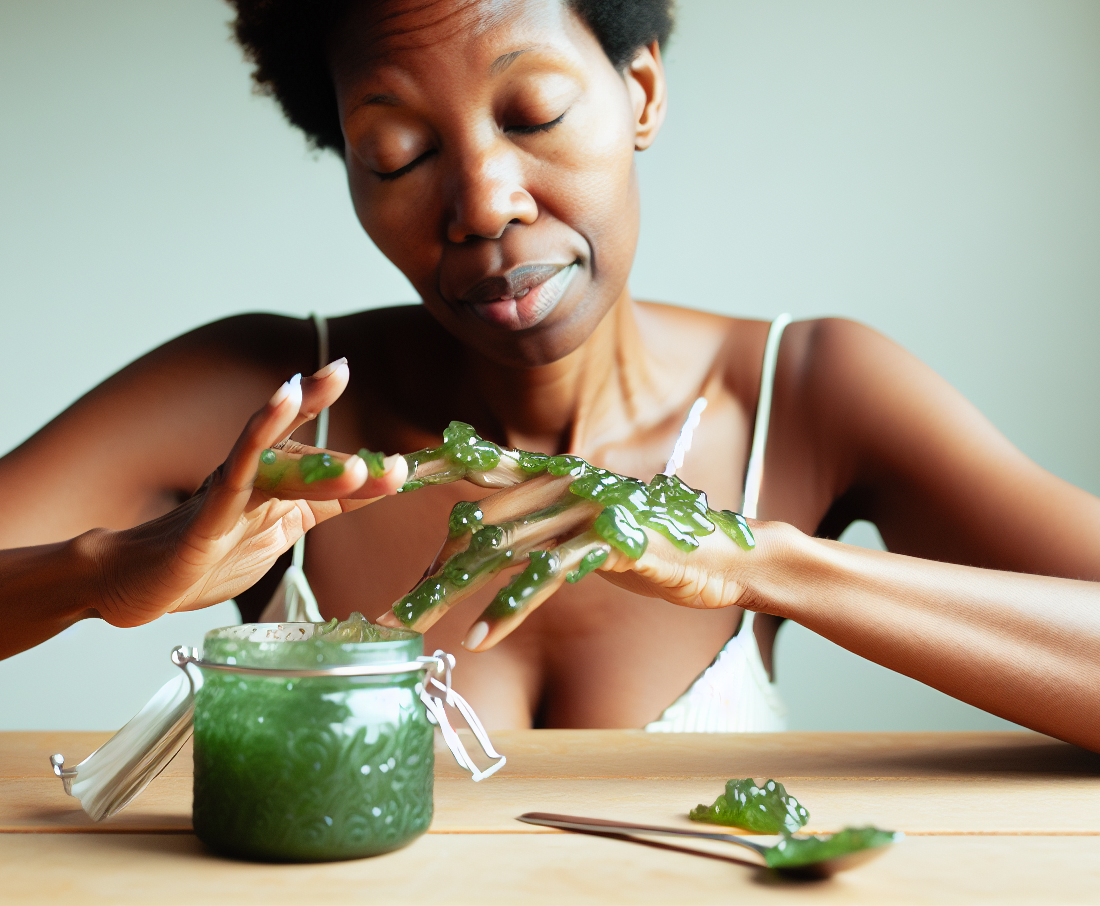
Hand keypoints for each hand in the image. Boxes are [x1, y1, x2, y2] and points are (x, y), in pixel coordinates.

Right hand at [85, 360, 407, 625]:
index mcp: (271, 486)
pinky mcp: (204, 518)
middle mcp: (252, 478)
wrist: (132, 586)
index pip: (321, 463)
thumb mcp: (274, 536)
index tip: (404, 452)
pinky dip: (255, 443)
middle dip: (339, 445)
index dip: (361, 454)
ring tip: (356, 466)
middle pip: (298, 451)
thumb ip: (316, 509)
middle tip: (381, 441)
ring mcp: (227, 494)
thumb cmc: (200, 558)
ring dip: (317, 466)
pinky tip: (273, 418)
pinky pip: (233, 477)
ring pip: (275, 466)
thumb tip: (369, 484)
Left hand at [374, 423, 760, 649]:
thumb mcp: (577, 534)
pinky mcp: (607, 543)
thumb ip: (526, 533)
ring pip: (501, 553)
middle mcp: (562, 483)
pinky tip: (480, 637)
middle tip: (384, 611)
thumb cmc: (644, 547)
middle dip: (428, 571)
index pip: (476, 462)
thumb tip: (466, 548)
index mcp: (551, 474)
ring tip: (410, 628)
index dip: (427, 465)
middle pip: (477, 525)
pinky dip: (510, 610)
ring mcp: (584, 509)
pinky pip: (546, 578)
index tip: (376, 472)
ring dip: (451, 595)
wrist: (722, 556)